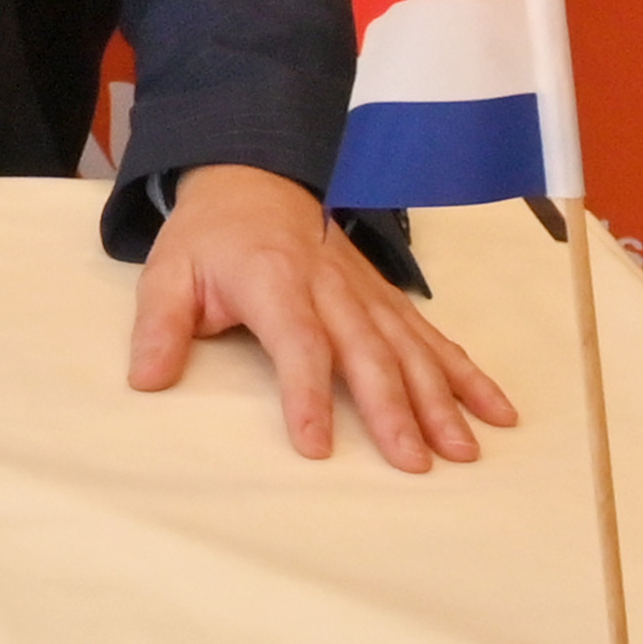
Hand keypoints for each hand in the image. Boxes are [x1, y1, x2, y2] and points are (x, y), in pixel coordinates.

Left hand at [128, 163, 519, 470]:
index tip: (315, 445)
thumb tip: (146, 380)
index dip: (305, 394)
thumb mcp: (166, 272)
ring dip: (440, 400)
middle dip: (394, 408)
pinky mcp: (387, 299)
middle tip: (414, 463)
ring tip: (463, 451)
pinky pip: (433, 336)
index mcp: (273, 280)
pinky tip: (496, 411)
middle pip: (367, 352)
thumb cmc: (209, 238)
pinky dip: (467, 373)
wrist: (254, 180)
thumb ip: (160, 326)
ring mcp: (366, 292)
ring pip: (410, 347)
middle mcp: (330, 286)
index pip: (297, 342)